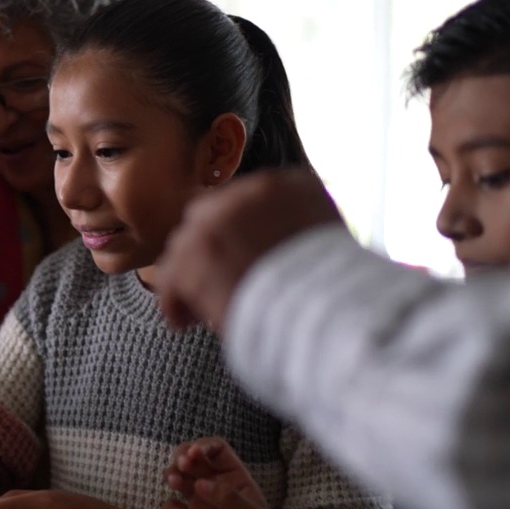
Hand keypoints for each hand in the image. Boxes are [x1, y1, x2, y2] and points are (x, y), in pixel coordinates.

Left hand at [155, 169, 342, 332]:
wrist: (334, 308)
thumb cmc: (337, 291)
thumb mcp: (328, 243)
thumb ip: (297, 231)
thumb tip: (278, 245)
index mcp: (288, 186)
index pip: (243, 202)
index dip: (235, 234)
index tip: (239, 259)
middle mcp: (251, 193)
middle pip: (207, 215)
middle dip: (207, 251)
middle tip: (215, 284)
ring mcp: (221, 219)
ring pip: (185, 246)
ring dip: (190, 278)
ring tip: (199, 309)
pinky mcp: (198, 251)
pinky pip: (172, 274)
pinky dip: (175, 300)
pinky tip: (184, 321)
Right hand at [163, 437, 289, 508]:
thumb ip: (228, 498)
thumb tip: (200, 484)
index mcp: (234, 477)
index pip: (216, 450)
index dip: (203, 446)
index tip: (193, 453)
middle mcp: (214, 486)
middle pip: (192, 460)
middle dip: (182, 457)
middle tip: (180, 465)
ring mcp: (201, 504)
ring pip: (179, 480)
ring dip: (172, 476)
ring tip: (174, 482)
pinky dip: (171, 508)